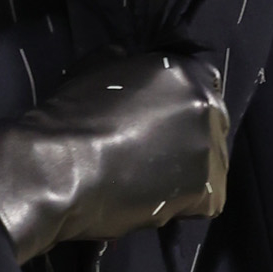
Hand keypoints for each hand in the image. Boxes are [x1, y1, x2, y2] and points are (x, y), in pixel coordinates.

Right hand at [0, 53, 226, 263]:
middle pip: (209, 127)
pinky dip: (184, 207)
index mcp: (188, 72)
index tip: (160, 125)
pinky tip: (153, 202)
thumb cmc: (72, 115)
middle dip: (186, 140)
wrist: (60, 168)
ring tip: (148, 183)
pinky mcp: (207, 192)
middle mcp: (209, 107)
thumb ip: (129, 64)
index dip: (179, 109)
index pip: (200, 89)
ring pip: (209, 165)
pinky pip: (206, 202)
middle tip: (151, 156)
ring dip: (185, 174)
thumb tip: (132, 66)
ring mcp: (211, 151)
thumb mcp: (98, 66)